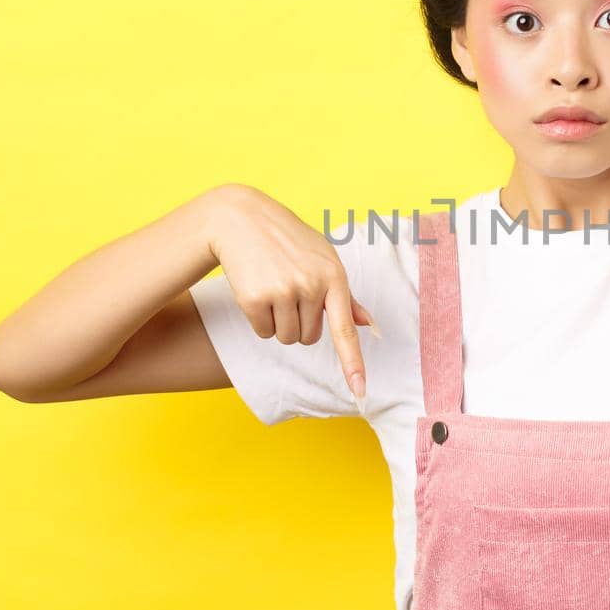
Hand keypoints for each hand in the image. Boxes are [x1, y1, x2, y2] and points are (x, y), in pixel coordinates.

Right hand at [204, 184, 377, 399]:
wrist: (242, 219)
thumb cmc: (288, 241)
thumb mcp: (323, 258)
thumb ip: (344, 294)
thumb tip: (367, 323)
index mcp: (334, 276)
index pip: (345, 329)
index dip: (353, 363)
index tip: (360, 391)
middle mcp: (311, 285)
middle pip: (309, 338)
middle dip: (299, 322)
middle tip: (289, 290)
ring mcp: (282, 292)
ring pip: (286, 338)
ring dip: (279, 323)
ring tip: (274, 289)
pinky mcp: (255, 299)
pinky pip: (263, 332)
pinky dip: (259, 320)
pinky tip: (257, 291)